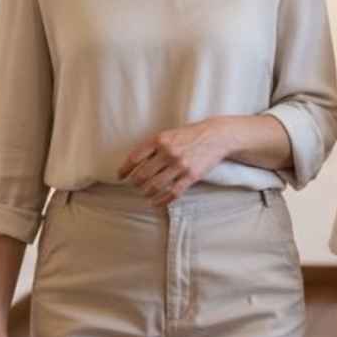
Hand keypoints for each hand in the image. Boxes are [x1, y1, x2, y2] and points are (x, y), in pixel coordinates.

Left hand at [118, 120, 232, 205]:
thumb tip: (133, 163)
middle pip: (142, 175)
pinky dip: (161, 200)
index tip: (120, 177)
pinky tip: (156, 202)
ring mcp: (180, 164)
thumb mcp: (169, 134)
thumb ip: (153, 147)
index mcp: (159, 140)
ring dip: (146, 193)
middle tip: (135, 185)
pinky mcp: (191, 175)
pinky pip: (173, 193)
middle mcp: (168, 152)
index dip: (125, 169)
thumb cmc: (189, 135)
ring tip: (145, 194)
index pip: (134, 158)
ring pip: (155, 186)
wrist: (216, 136)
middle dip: (135, 183)